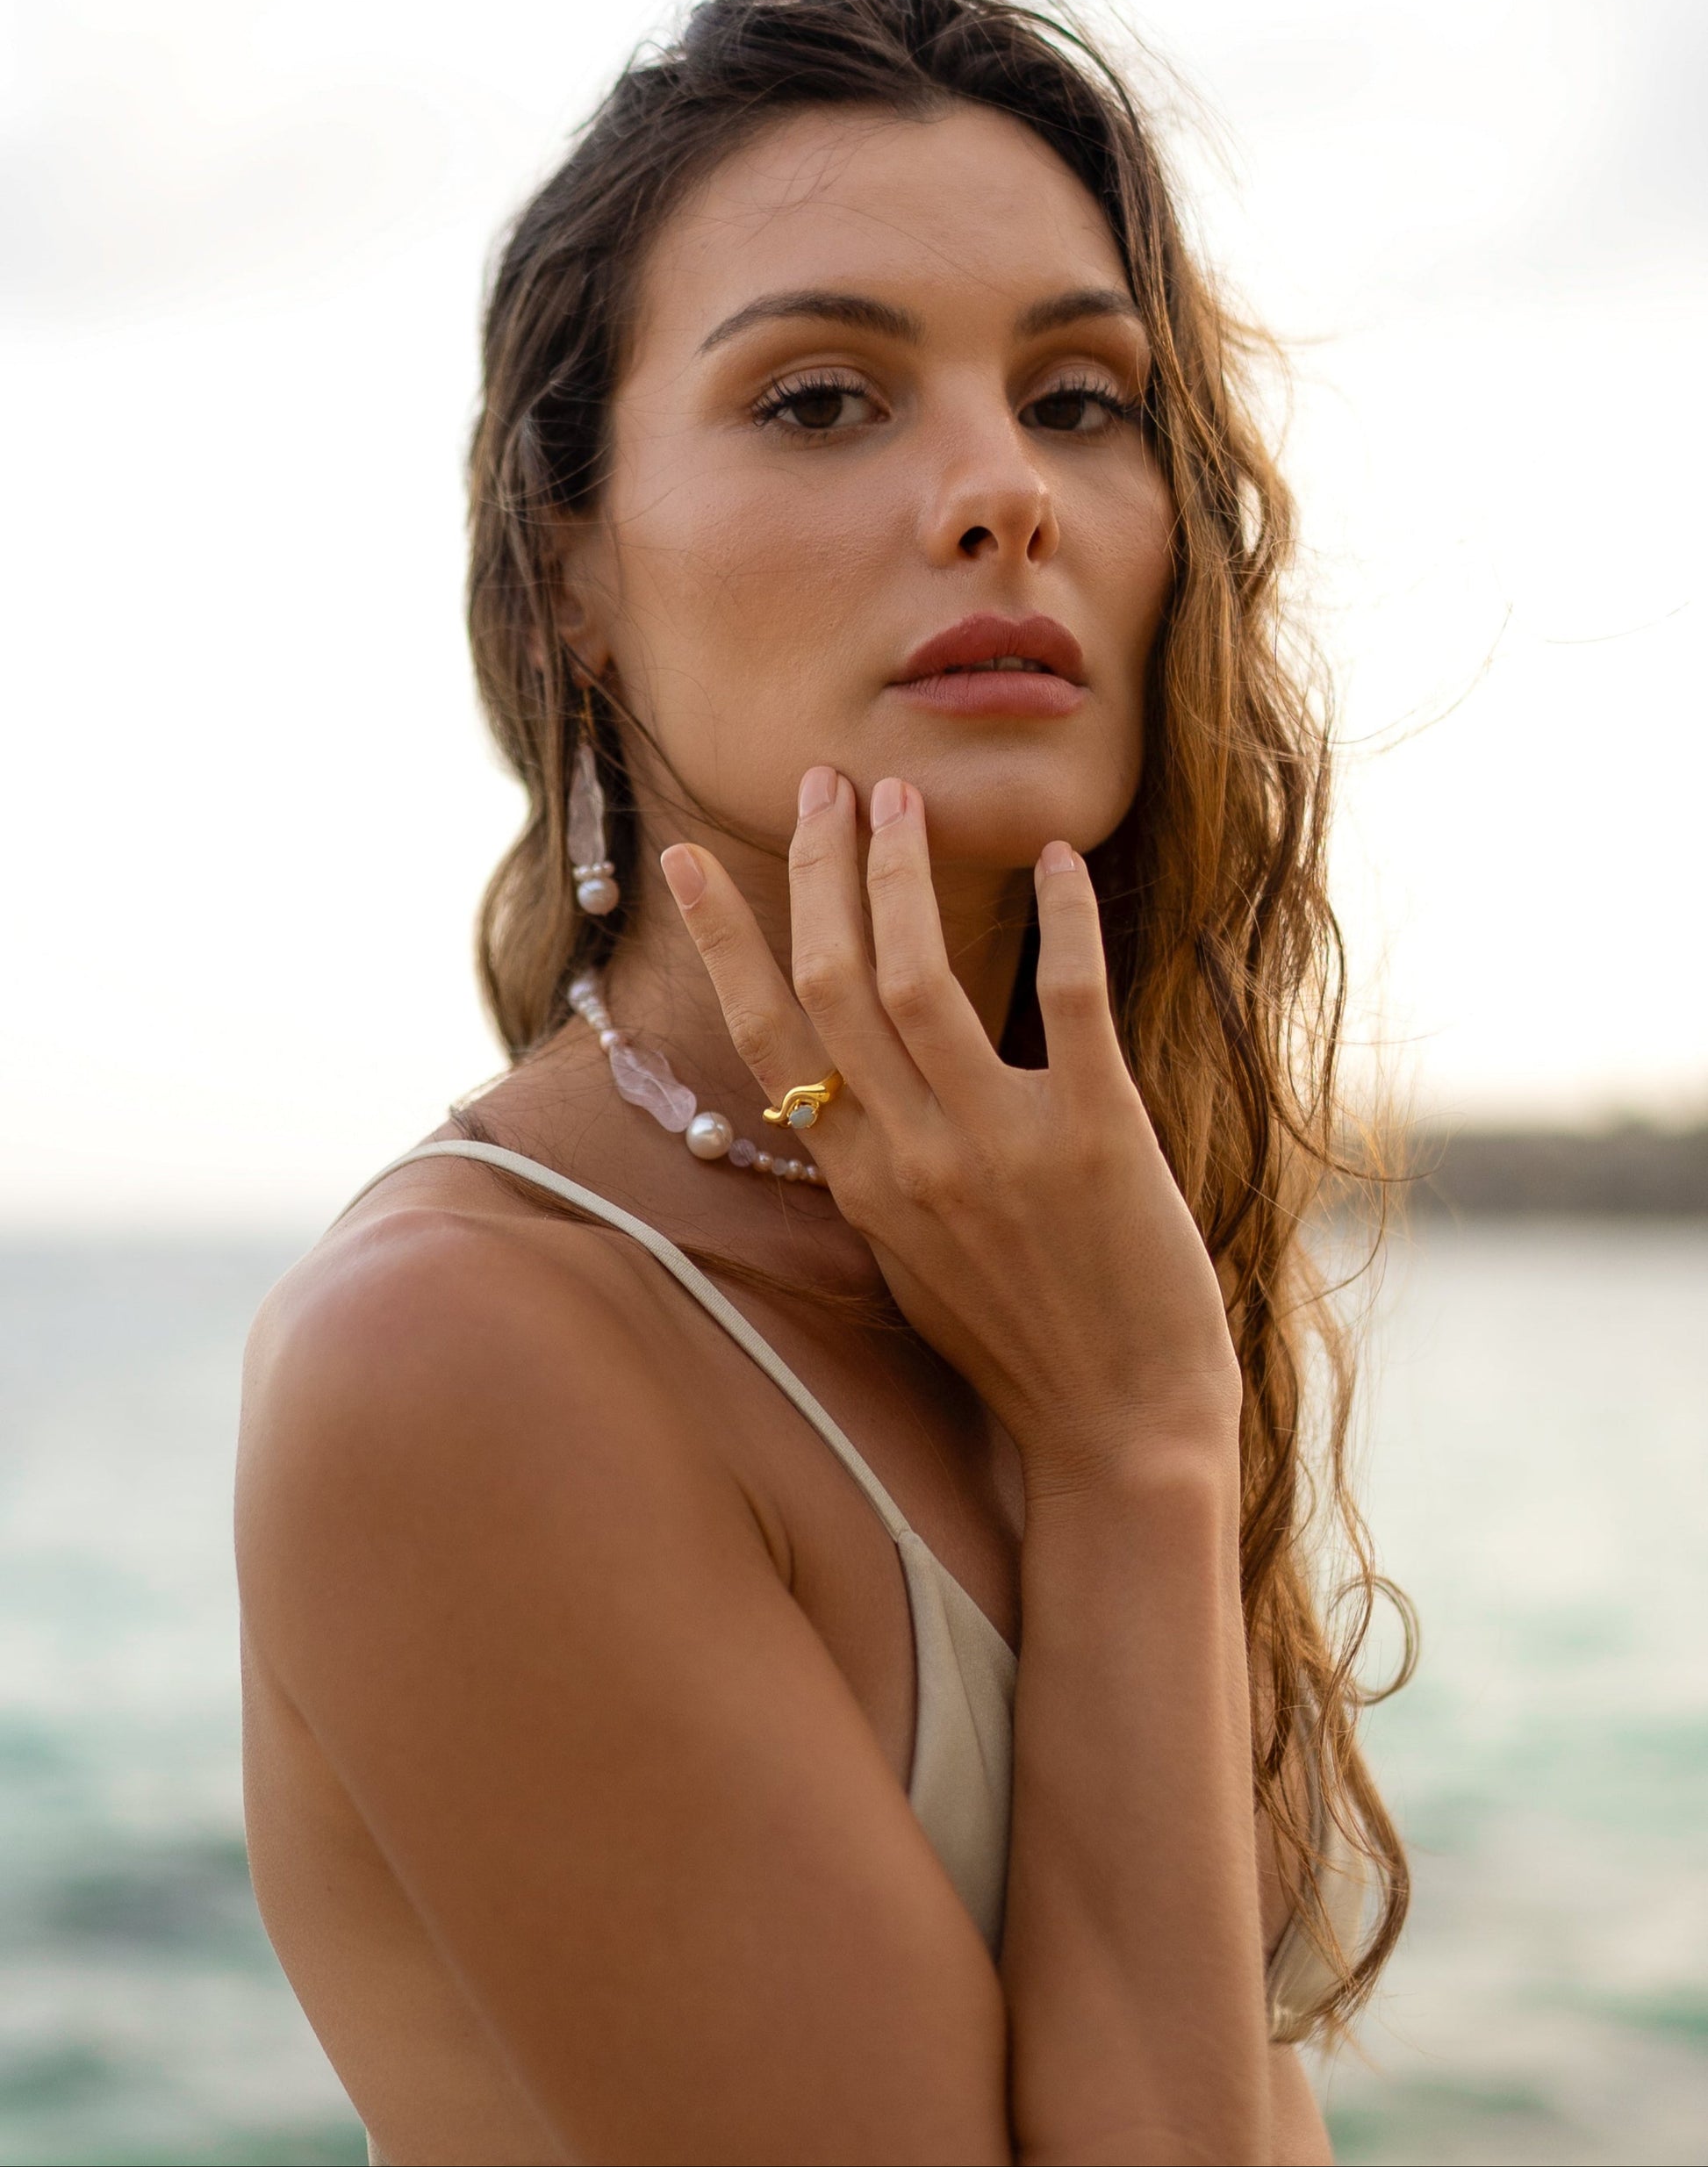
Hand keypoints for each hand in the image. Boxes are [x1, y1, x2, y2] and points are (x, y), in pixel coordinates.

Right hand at [661, 769, 1241, 1487]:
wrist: (1121, 1434)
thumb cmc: (1022, 1349)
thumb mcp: (912, 1261)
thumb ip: (874, 1171)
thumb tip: (847, 1094)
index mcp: (859, 1184)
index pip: (766, 1034)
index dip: (723, 936)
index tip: (689, 858)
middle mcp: (909, 1157)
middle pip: (830, 983)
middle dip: (815, 869)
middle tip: (823, 784)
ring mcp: (997, 1146)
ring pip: (916, 979)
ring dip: (900, 876)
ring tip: (898, 800)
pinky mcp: (1096, 1136)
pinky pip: (1064, 999)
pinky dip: (1061, 918)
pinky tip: (1057, 855)